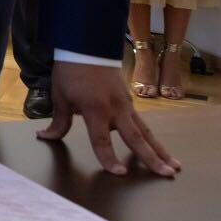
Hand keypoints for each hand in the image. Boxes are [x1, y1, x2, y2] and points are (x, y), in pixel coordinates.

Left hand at [40, 62, 179, 176]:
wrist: (87, 46)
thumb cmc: (70, 71)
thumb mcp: (60, 97)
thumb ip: (59, 121)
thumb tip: (45, 137)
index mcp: (95, 109)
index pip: (102, 139)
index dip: (108, 157)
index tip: (118, 173)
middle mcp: (116, 109)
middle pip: (136, 138)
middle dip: (152, 158)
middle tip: (167, 174)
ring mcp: (126, 105)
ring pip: (146, 131)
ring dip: (160, 149)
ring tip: (175, 166)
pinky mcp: (129, 102)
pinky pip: (141, 123)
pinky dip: (151, 138)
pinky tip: (160, 150)